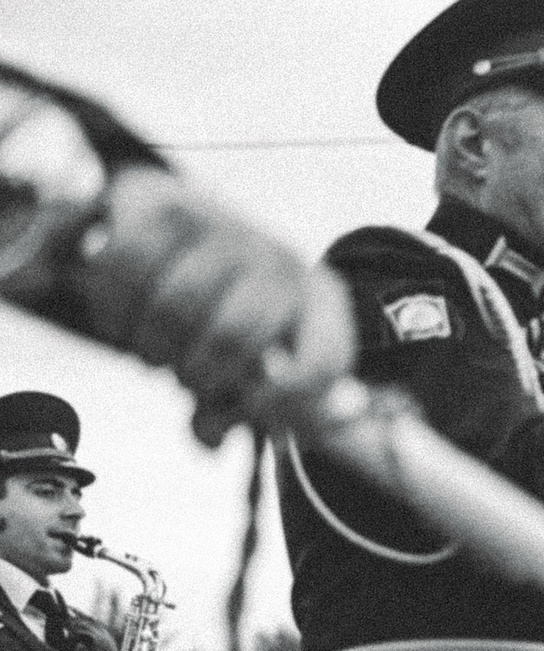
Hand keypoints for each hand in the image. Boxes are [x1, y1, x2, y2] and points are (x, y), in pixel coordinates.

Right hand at [74, 169, 355, 445]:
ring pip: (175, 306)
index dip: (286, 404)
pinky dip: (114, 309)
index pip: (322, 364)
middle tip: (184, 379)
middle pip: (233, 336)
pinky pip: (127, 268)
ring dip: (152, 347)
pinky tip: (123, 321)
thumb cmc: (226, 315)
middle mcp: (280, 263)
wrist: (192, 231)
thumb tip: (208, 440)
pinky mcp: (169, 210)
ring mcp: (227, 230)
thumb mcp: (248, 367)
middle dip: (197, 375)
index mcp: (320, 306)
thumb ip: (234, 412)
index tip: (251, 412)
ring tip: (155, 353)